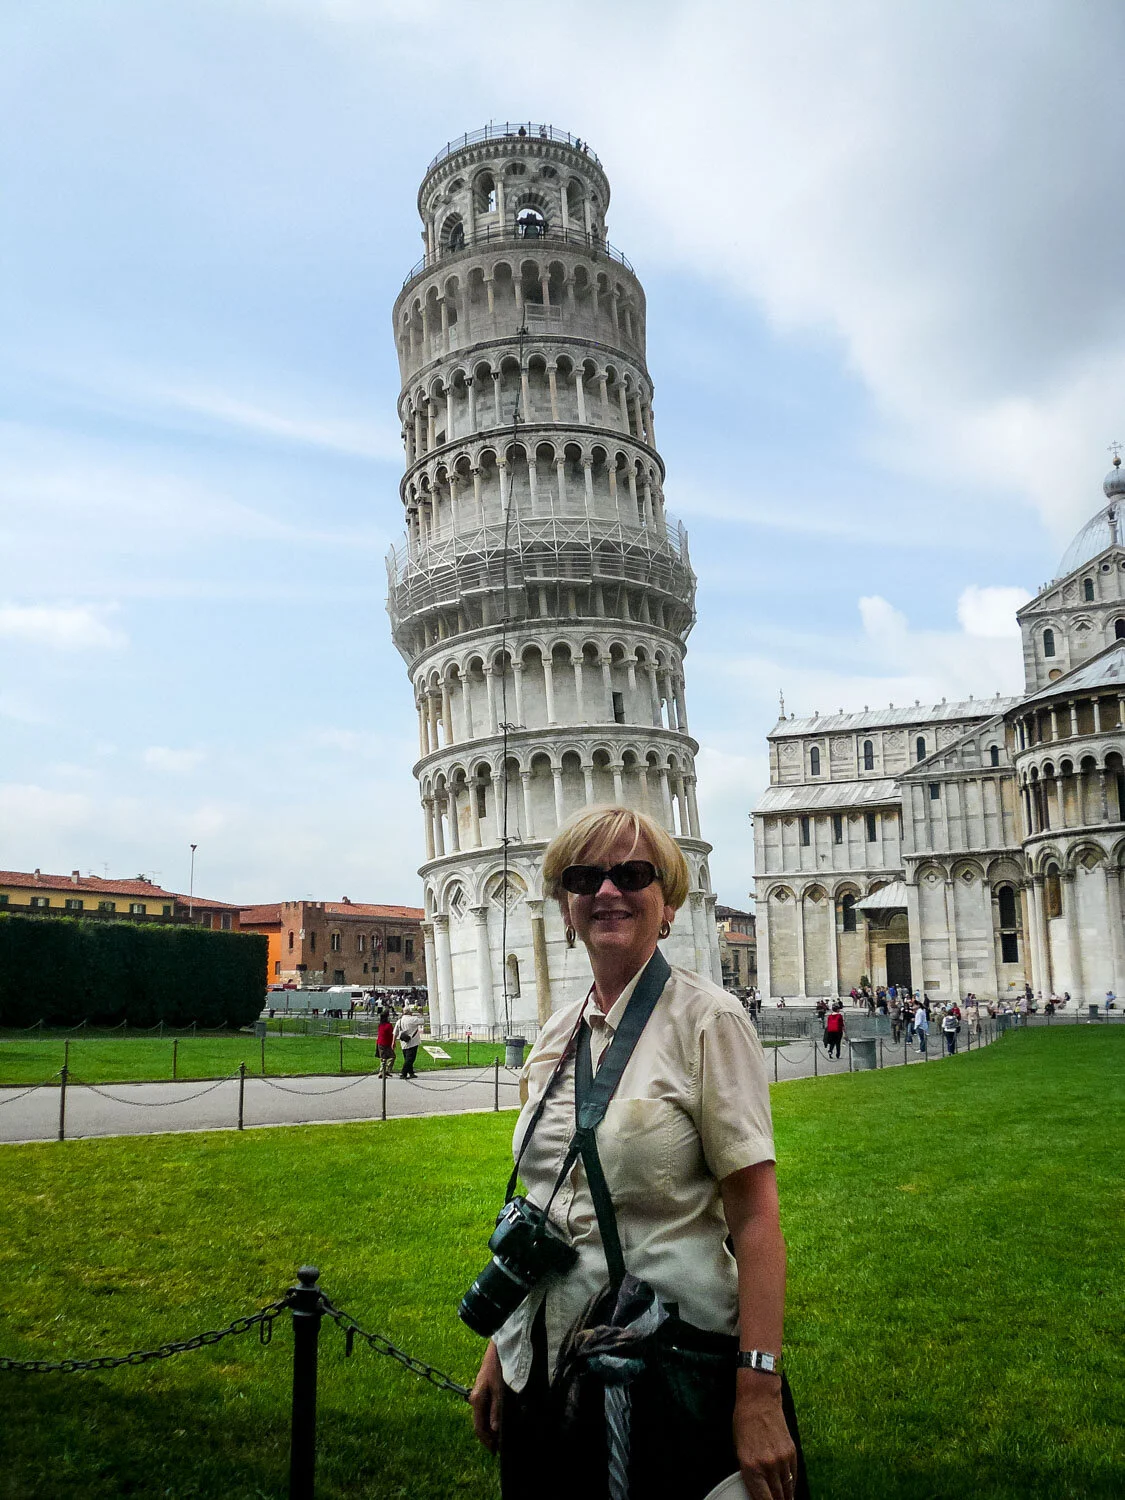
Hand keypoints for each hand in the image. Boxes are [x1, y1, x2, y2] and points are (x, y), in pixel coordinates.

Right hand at [469, 1341, 503, 1453]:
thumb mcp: (499, 1389)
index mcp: (477, 1400)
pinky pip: (484, 1409)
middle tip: (500, 1447)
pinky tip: (498, 1420)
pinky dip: (490, 1418)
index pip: (478, 1428)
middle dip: (488, 1437)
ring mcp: (478, 1394)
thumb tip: (494, 1430)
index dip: (486, 1441)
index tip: (494, 1452)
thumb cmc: (498, 1366)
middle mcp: (474, 1398)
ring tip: (501, 1437)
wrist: (497, 1347)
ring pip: (481, 1417)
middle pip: (479, 1424)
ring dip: (490, 1428)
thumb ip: (496, 1410)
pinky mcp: (483, 1389)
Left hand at [733, 1372, 796, 1499]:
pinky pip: (793, 1476)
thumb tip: (758, 1489)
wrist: (759, 1400)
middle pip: (777, 1497)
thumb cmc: (744, 1423)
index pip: (762, 1499)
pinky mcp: (792, 1452)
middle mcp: (768, 1466)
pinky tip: (789, 1489)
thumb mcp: (739, 1450)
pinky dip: (791, 1484)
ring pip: (787, 1489)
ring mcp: (782, 1459)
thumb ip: (749, 1472)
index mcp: (751, 1467)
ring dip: (786, 1498)